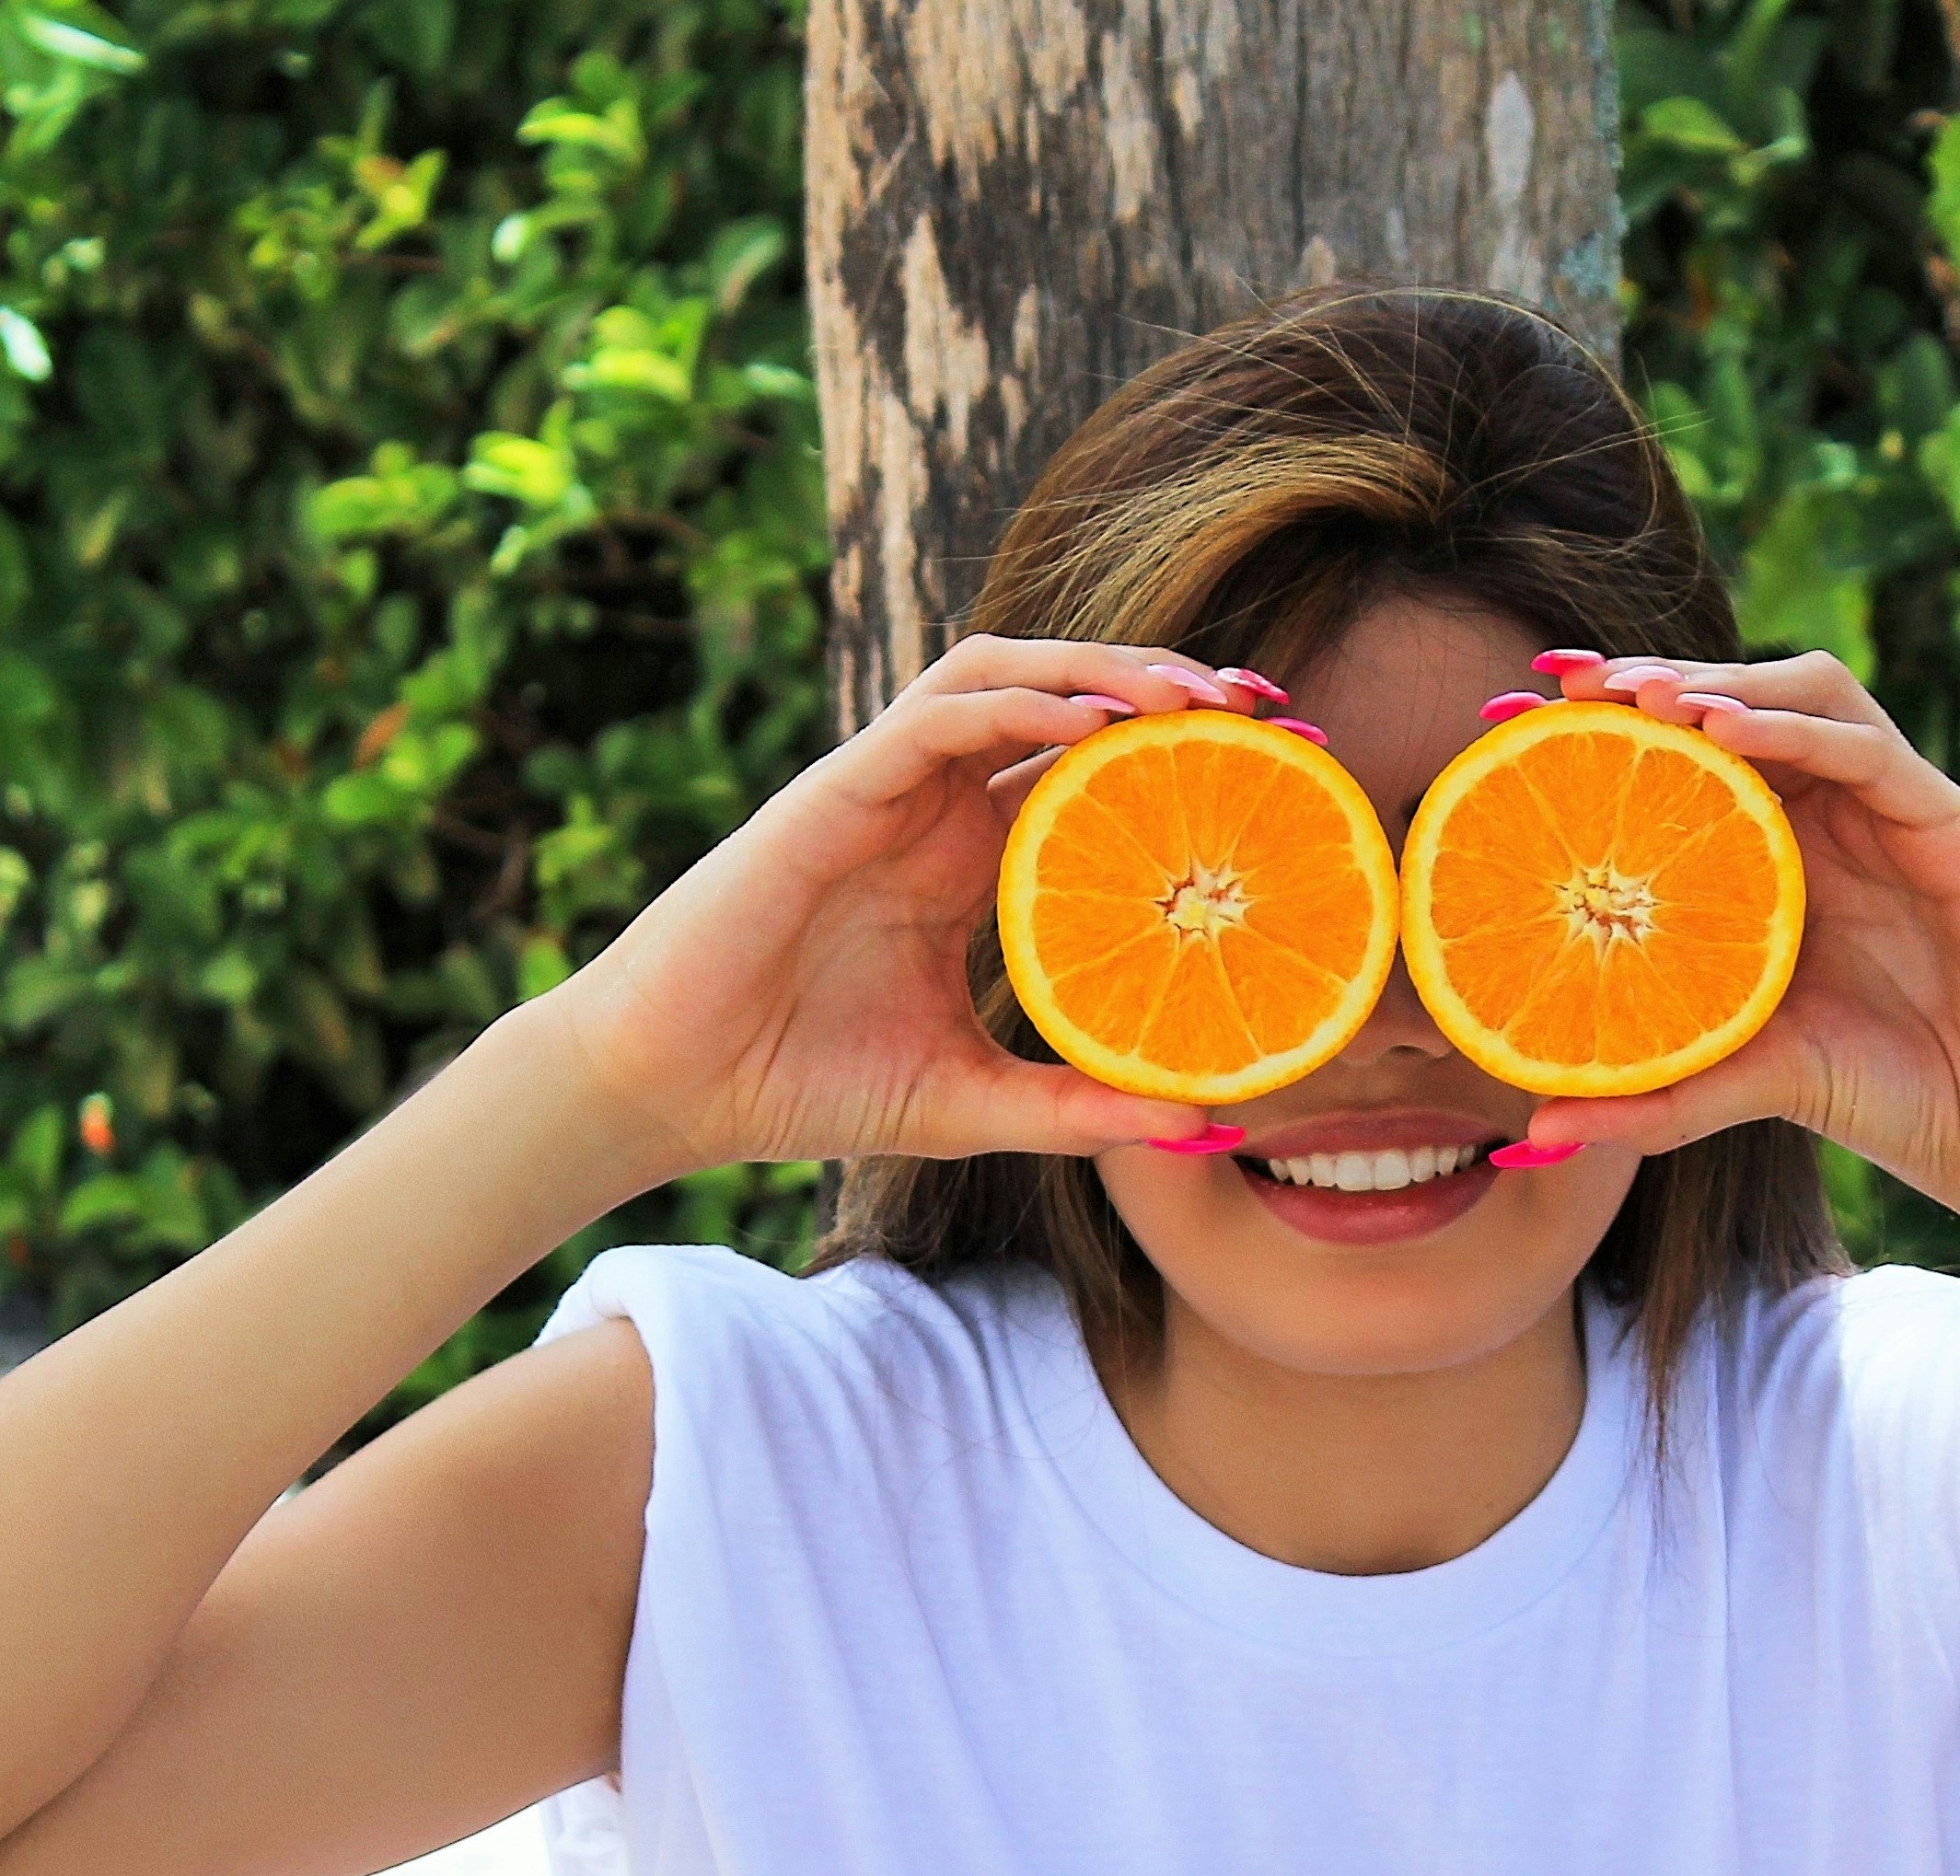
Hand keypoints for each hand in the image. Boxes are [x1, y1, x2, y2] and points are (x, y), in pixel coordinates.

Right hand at [546, 637, 1265, 1174]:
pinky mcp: (836, 788)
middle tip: (1271, 707)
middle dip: (1170, 688)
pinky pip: (937, 712)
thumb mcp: (975, 1105)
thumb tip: (1206, 1124)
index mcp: (974, 864)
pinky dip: (1017, 700)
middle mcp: (938, 808)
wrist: (675, 1088)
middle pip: (1068, 703)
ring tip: (1195, 696)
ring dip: (1104, 668)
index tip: (1284, 768)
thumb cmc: (804, 1084)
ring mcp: (887, 787)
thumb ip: (1079, 1107)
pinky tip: (1090, 721)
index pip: (1095, 776)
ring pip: (1008, 676)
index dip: (1185, 758)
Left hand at [1511, 650, 1959, 1219]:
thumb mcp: (1751, 1087)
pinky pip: (1871, 749)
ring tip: (1641, 698)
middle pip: (1742, 704)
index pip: (1692, 759)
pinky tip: (1725, 730)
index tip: (1508, 725)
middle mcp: (1840, 819)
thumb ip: (1656, 1096)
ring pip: (1810, 696)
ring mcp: (1901, 811)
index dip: (1609, 730)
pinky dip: (1797, 728)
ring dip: (1723, 682)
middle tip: (1560, 687)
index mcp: (1786, 860)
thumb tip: (1537, 1125)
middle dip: (1651, 683)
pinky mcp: (1959, 825)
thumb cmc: (1895, 1101)